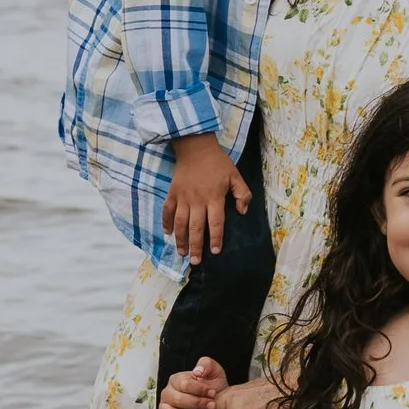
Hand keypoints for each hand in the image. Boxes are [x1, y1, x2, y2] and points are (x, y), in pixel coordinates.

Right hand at [155, 357, 228, 408]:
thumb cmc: (214, 391)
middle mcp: (167, 394)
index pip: (184, 384)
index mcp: (176, 380)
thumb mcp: (216, 374)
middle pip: (176, 399)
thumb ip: (207, 365)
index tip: (213, 393)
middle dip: (196, 403)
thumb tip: (198, 371)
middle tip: (211, 406)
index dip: (199, 389)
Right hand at [165, 132, 250, 263]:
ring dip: (181, 239)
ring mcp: (182, 197)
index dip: (216, 238)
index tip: (215, 251)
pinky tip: (167, 234)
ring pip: (180, 223)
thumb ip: (242, 194)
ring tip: (182, 252)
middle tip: (196, 262)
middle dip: (196, 246)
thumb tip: (242, 212)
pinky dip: (166, 223)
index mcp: (214, 197)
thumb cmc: (217, 162)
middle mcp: (197, 200)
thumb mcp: (235, 175)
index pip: (215, 223)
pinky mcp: (172, 193)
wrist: (195, 146)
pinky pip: (167, 211)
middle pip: (196, 228)